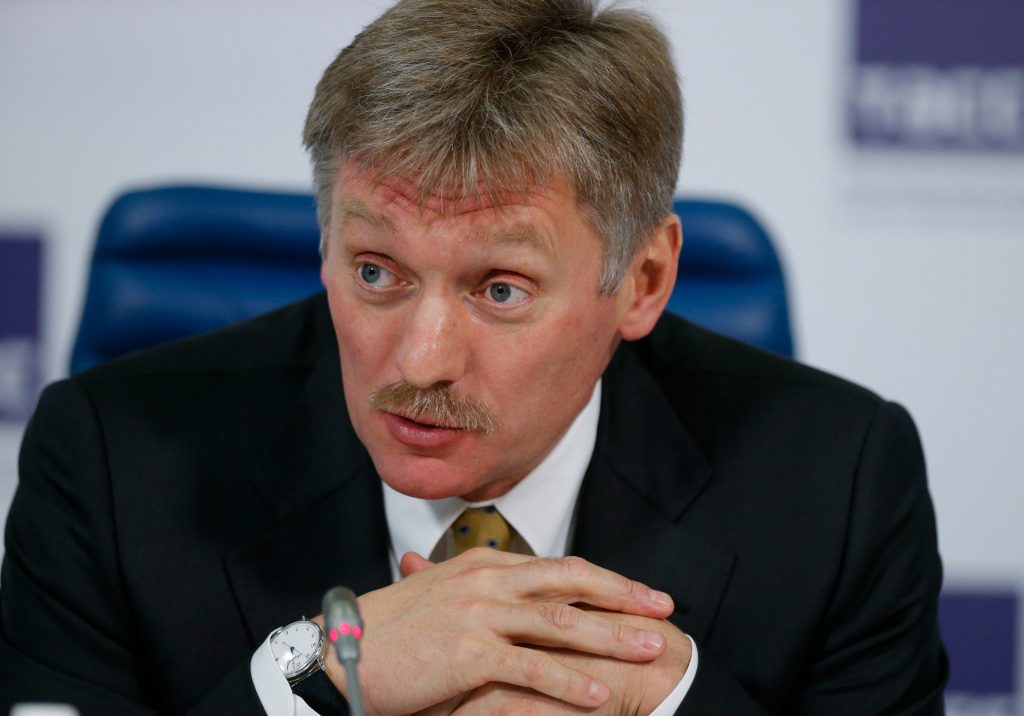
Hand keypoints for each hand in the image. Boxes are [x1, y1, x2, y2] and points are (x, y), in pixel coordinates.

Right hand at [317, 548, 674, 715]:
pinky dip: (569, 682)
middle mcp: (486, 579)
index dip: (603, 579)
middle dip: (623, 594)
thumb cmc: (389, 632)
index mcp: (483, 563)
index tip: (638, 591)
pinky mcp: (467, 652)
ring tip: (652, 648)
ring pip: (560, 622)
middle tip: (666, 607)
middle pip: (570, 580)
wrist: (337, 651)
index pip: (558, 566)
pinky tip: (599, 696)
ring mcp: (477, 613)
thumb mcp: (441, 600)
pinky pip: (530, 668)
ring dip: (611, 636)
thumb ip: (480, 593)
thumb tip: (515, 596)